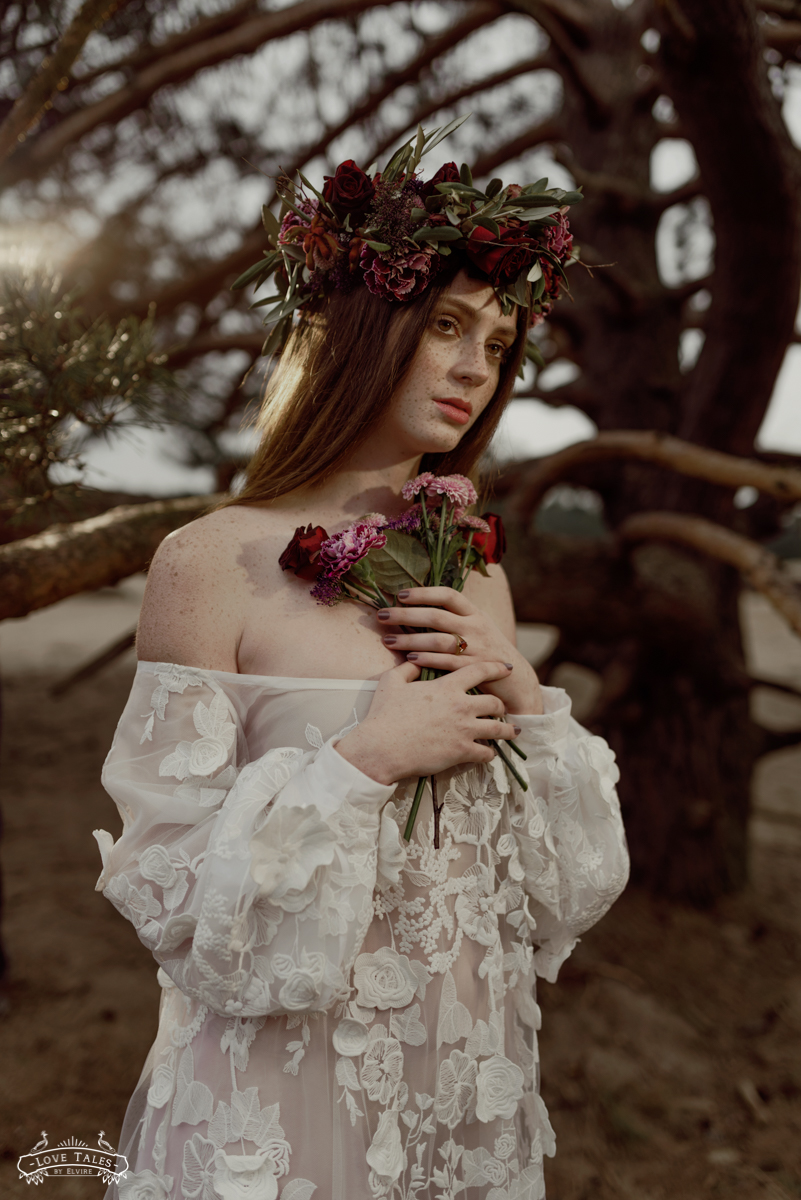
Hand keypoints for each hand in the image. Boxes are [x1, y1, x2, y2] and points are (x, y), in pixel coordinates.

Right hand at [335, 660, 521, 785]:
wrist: (381, 747)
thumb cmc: (384, 715)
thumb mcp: (391, 682)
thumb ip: (408, 668)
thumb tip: (415, 659)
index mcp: (446, 686)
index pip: (480, 670)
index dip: (497, 668)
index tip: (508, 669)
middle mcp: (461, 706)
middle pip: (495, 702)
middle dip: (501, 705)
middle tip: (502, 709)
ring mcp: (464, 729)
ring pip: (498, 729)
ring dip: (506, 730)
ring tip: (513, 731)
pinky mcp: (462, 751)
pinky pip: (486, 753)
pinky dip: (489, 753)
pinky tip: (488, 753)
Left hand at [376, 586, 541, 713]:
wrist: (516, 681)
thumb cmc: (489, 652)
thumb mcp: (477, 628)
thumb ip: (454, 619)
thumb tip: (418, 608)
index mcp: (475, 613)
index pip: (448, 595)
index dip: (423, 593)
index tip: (400, 594)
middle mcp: (476, 627)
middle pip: (436, 616)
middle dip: (406, 615)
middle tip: (381, 615)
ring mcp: (476, 648)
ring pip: (438, 640)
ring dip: (410, 640)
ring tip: (388, 640)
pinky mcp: (475, 670)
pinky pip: (447, 663)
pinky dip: (427, 660)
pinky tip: (409, 659)